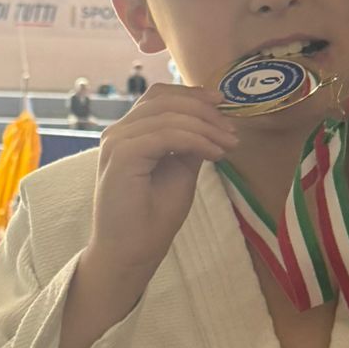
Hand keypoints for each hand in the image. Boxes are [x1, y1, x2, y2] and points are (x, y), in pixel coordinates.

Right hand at [85, 85, 237, 292]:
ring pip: (168, 115)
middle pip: (163, 99)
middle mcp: (118, 132)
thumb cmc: (152, 218)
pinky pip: (166, 135)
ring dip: (205, 126)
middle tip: (231, 130)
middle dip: (203, 109)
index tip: (223, 103)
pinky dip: (196, 140)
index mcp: (128, 134)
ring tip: (228, 144)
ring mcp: (117, 142)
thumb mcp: (179, 170)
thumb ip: (189, 143)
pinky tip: (214, 154)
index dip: (191, 94)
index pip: (158, 97)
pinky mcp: (122, 155)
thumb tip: (212, 121)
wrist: (131, 253)